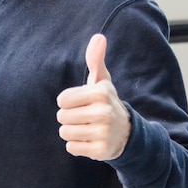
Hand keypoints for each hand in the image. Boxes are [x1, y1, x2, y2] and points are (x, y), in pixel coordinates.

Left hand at [56, 34, 130, 160]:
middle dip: (68, 117)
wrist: (125, 133)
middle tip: (84, 117)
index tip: (81, 103)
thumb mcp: (101, 81)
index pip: (62, 100)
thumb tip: (98, 37)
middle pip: (61, 117)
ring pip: (64, 133)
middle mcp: (104, 112)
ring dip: (71, 132)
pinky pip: (71, 148)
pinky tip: (89, 140)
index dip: (67, 102)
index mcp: (101, 93)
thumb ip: (95, 60)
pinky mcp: (101, 150)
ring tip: (86, 128)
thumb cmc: (105, 102)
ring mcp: (104, 132)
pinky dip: (76, 145)